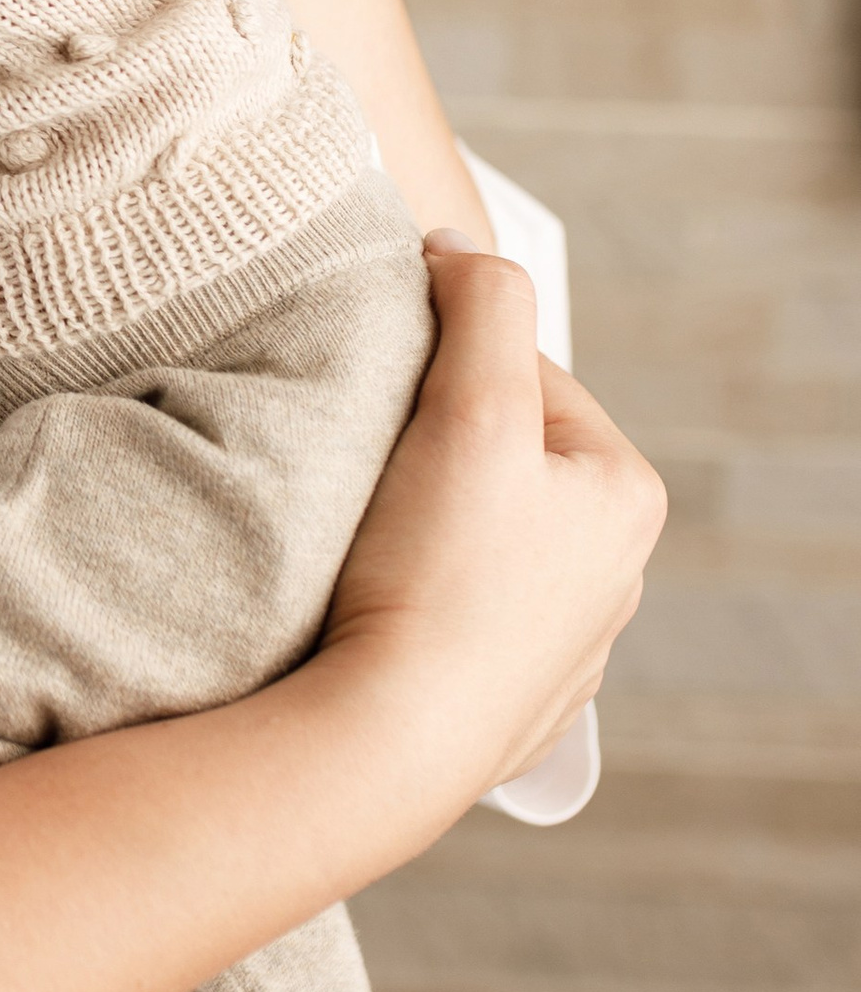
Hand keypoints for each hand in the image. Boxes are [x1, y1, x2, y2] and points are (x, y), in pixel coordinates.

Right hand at [322, 237, 663, 796]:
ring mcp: (563, 648)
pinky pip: (459, 616)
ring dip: (426, 525)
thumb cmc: (434, 577)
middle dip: (434, 451)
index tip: (384, 400)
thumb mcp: (470, 406)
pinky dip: (421, 599)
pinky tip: (382, 605)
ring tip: (369, 538)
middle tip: (368, 469)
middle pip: (503, 459)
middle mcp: (613, 576)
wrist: (386, 740)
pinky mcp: (508, 702)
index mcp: (623, 497)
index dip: (442, 370)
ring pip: (481, 539)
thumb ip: (482, 304)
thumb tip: (461, 251)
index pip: (523, 378)